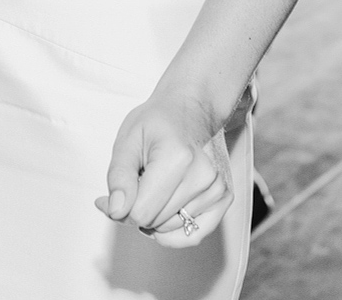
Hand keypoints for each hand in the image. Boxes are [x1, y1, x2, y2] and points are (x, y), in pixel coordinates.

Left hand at [95, 90, 232, 248]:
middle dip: (138, 209)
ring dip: (156, 216)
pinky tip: (165, 212)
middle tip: (138, 182)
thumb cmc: (158, 121)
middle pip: (155, 222)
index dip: (121, 207)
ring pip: (170, 230)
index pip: (140, 212)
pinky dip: (174, 232)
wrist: (192, 107)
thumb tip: (116, 210)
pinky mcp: (224, 197)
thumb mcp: (127, 140)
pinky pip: (194, 234)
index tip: (119, 191)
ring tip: (157, 187)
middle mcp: (203, 176)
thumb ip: (119, 178)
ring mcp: (217, 188)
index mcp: (177, 158)